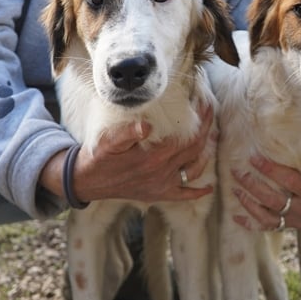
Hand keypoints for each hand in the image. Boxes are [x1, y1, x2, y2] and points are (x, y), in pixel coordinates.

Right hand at [41, 104, 214, 203]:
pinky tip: (208, 188)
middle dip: (206, 130)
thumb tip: (146, 126)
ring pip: (194, 169)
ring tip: (212, 136)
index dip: (199, 120)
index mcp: (154, 158)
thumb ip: (126, 134)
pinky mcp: (160, 195)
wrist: (88, 182)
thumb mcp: (108, 142)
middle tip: (210, 112)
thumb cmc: (98, 157)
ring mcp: (163, 185)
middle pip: (195, 150)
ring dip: (206, 153)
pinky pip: (184, 195)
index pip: (187, 137)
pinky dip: (198, 192)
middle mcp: (163, 173)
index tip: (204, 104)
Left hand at [231, 128, 300, 230]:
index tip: (254, 158)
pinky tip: (236, 215)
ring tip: (234, 188)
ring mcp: (300, 219)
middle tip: (237, 171)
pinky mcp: (294, 224)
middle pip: (276, 200)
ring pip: (270, 216)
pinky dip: (252, 224)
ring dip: (250, 204)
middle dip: (254, 187)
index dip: (271, 171)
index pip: (291, 181)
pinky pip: (271, 227)